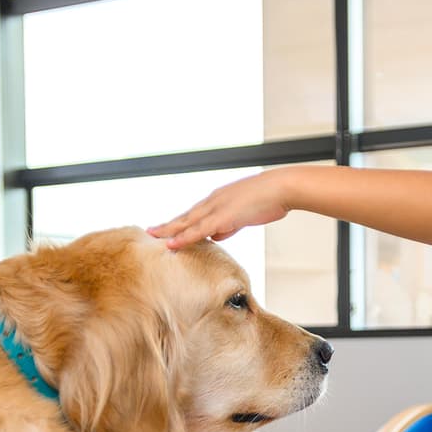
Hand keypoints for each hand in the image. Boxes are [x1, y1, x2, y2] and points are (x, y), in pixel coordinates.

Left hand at [148, 169, 290, 249]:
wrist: (282, 188)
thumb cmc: (270, 200)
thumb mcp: (246, 214)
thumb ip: (230, 225)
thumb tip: (217, 236)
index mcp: (219, 199)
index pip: (194, 213)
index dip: (179, 221)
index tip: (166, 227)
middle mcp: (213, 201)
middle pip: (185, 216)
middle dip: (168, 224)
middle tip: (150, 231)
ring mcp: (216, 207)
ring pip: (186, 221)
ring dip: (169, 230)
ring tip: (152, 236)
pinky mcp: (222, 216)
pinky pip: (198, 230)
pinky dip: (183, 237)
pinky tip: (171, 244)